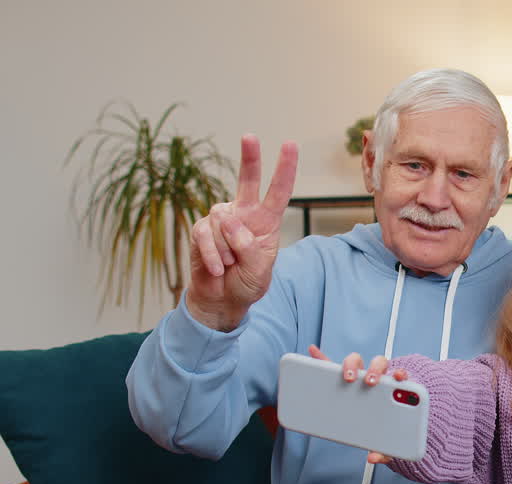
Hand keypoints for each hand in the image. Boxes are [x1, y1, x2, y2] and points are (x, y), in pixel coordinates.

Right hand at [187, 135, 298, 330]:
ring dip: (228, 252)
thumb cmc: (247, 283)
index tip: (290, 144)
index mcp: (267, 221)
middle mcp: (245, 214)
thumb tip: (231, 221)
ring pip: (224, 224)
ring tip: (231, 266)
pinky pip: (207, 237)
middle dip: (249, 158)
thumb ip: (252, 248)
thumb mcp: (260, 271)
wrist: (221, 299)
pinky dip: (213, 256)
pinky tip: (217, 268)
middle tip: (249, 136)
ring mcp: (221, 220)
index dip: (285, 169)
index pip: (279, 192)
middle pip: (247, 181)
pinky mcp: (201, 229)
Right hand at [307, 345, 404, 466]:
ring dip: (352, 364)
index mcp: (394, 390)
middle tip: (371, 382)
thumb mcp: (389, 443)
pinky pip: (330, 364)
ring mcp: (359, 375)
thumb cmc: (387, 430)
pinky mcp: (341, 378)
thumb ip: (385, 451)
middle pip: (379, 363)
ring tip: (348, 376)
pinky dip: (321, 357)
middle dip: (376, 370)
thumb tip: (372, 457)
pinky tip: (313, 351)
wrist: (378, 421)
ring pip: (357, 361)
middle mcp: (377, 377)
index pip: (400, 375)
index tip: (400, 378)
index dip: (400, 374)